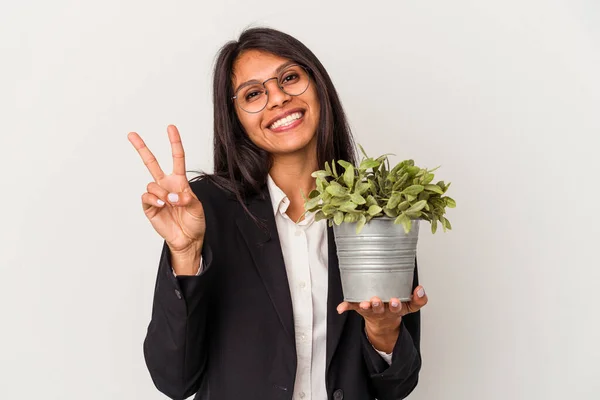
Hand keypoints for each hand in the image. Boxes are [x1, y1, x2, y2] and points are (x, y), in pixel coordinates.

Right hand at [128, 125, 205, 254]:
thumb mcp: (197, 208)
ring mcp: (157, 196)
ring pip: (152, 184)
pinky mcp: (149, 207)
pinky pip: (147, 197)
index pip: (176, 158)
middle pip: (151, 163)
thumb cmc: (195, 222)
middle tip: (131, 134)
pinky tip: (162, 206)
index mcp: (179, 181)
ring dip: (161, 193)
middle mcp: (166, 185)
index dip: (174, 143)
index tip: (171, 128)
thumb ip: (188, 199)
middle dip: (141, 148)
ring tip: (170, 203)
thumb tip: (176, 195)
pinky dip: (154, 200)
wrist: (187, 239)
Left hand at [336, 286, 427, 352]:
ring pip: (366, 309)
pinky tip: (340, 307)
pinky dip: (345, 307)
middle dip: (378, 305)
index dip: (396, 305)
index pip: (397, 308)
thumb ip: (419, 299)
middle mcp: (381, 311)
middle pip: (379, 309)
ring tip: (363, 304)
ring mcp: (370, 310)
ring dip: (364, 306)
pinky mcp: (360, 309)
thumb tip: (420, 289)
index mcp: (394, 309)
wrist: (383, 325)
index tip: (395, 301)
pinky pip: (351, 307)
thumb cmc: (394, 309)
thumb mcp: (410, 307)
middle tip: (376, 301)